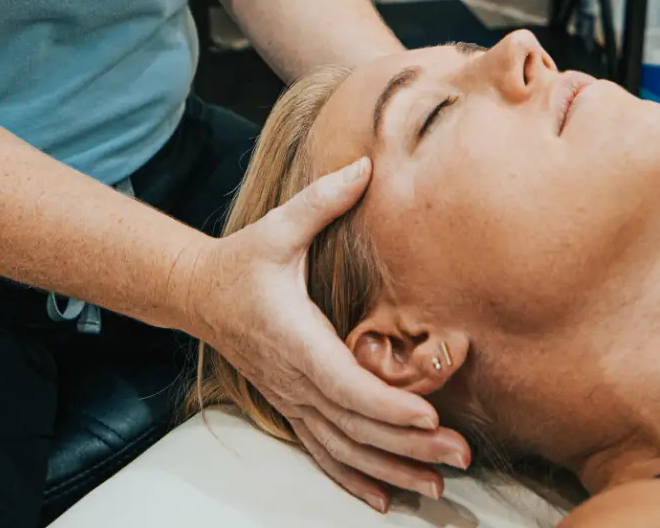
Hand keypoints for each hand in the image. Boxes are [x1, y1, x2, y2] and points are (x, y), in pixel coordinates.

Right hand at [183, 156, 472, 510]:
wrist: (198, 295)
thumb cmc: (243, 260)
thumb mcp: (278, 226)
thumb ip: (323, 201)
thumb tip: (365, 165)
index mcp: (295, 337)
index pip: (345, 383)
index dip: (387, 406)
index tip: (428, 417)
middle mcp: (294, 379)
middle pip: (355, 426)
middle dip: (409, 447)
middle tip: (461, 455)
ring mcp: (292, 400)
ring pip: (344, 449)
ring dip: (392, 470)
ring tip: (439, 486)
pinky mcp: (292, 408)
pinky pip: (325, 453)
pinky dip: (356, 479)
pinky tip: (387, 500)